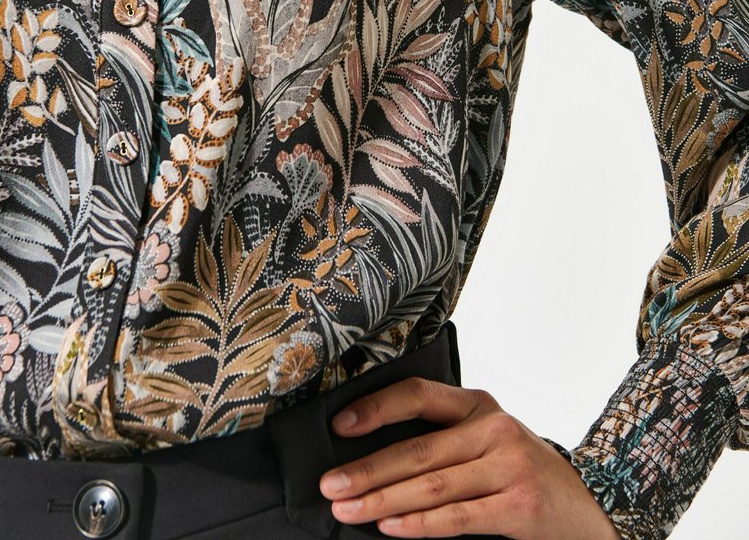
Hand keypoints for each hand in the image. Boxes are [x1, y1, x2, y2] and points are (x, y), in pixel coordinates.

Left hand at [318, 377, 621, 537]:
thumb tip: (372, 456)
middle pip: (418, 449)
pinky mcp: (519, 505)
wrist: (589, 505)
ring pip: (431, 485)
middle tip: (330, 487)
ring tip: (348, 511)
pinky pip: (457, 517)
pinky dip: (419, 526)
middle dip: (367, 470)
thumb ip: (444, 441)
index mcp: (479, 404)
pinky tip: (390, 528)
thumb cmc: (522, 472)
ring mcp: (509, 465)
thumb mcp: (488, 441)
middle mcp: (494, 427)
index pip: (420, 395)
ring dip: (383, 501)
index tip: (340, 426)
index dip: (377, 408)